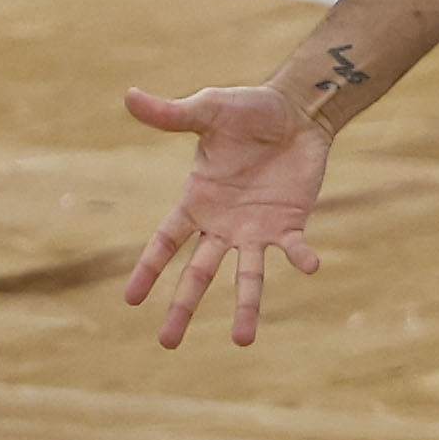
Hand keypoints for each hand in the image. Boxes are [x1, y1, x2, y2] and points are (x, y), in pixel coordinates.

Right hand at [122, 77, 332, 345]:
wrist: (295, 111)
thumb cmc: (247, 110)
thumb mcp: (207, 110)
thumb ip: (171, 114)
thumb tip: (129, 96)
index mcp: (196, 202)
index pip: (166, 242)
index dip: (148, 269)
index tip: (131, 300)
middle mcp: (222, 224)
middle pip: (197, 273)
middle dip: (183, 306)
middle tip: (166, 343)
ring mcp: (255, 229)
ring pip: (246, 277)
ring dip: (246, 306)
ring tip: (242, 341)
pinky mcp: (290, 224)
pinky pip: (294, 248)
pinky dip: (301, 257)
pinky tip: (310, 266)